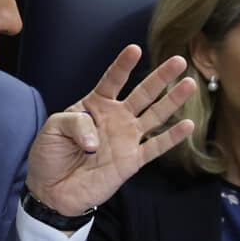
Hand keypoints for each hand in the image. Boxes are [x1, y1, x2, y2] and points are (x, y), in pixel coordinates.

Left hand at [25, 44, 195, 215]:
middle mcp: (116, 118)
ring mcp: (127, 138)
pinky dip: (172, 137)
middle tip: (178, 61)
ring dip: (172, 100)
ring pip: (155, 115)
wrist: (53, 190)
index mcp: (95, 105)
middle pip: (143, 93)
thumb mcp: (53, 129)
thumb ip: (76, 124)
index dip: (123, 65)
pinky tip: (188, 125)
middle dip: (161, 77)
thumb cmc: (50, 155)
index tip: (134, 50)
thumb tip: (96, 140)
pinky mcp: (132, 161)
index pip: (113, 80)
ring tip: (189, 84)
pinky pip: (156, 147)